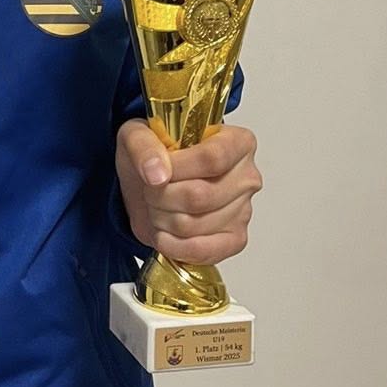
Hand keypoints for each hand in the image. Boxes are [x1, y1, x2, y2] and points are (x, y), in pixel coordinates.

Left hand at [115, 118, 261, 266]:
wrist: (153, 183)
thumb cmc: (156, 155)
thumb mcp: (139, 135)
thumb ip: (144, 146)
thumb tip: (156, 173)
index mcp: (237, 143)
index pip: (212, 158)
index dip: (176, 168)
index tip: (155, 171)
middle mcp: (247, 177)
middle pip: (199, 195)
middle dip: (161, 196)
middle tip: (150, 189)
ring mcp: (243, 211)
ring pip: (193, 224)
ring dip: (161, 219)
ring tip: (158, 206)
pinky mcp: (234, 239)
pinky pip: (202, 251)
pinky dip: (172, 245)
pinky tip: (163, 232)